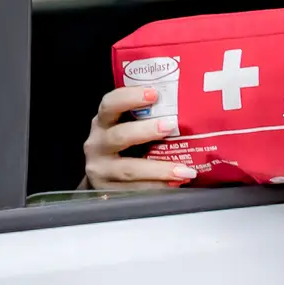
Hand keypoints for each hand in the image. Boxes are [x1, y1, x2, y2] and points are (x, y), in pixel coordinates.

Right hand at [82, 86, 197, 190]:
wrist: (105, 177)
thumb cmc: (124, 146)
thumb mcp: (126, 128)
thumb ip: (145, 119)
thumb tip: (186, 108)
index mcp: (103, 122)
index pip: (110, 104)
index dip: (129, 97)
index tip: (153, 93)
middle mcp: (97, 144)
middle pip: (119, 136)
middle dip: (145, 131)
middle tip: (170, 126)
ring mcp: (100, 169)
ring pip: (128, 169)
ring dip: (158, 169)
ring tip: (184, 170)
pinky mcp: (107, 190)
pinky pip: (134, 190)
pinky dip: (156, 187)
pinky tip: (174, 184)